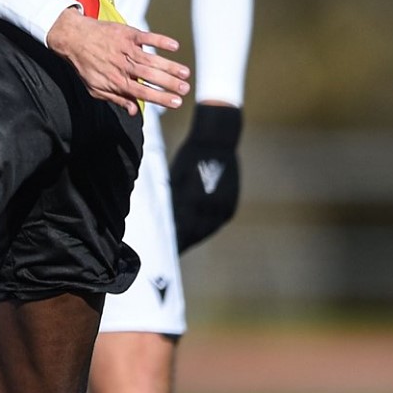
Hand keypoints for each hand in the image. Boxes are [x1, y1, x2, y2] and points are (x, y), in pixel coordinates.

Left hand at [44, 10, 189, 113]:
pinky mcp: (127, 33)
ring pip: (151, 59)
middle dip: (169, 83)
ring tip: (185, 73)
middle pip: (149, 76)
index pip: (142, 92)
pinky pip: (146, 37)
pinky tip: (174, 46)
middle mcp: (122, 66)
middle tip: (186, 88)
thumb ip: (117, 99)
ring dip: (169, 66)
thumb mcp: (96, 88)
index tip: (177, 102)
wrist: (73, 38)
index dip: (160, 98)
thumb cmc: (86, 66)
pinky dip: (160, 41)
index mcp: (116, 81)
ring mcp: (125, 49)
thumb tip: (134, 111)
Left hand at [169, 102, 241, 250]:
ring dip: (193, 238)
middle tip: (169, 251)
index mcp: (193, 199)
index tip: (162, 247)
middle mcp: (210, 206)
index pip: (180, 229)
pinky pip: (216, 223)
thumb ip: (172, 202)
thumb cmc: (189, 158)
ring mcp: (223, 207)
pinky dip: (206, 229)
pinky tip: (197, 234)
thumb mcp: (175, 179)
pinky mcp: (230, 206)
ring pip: (206, 231)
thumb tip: (165, 223)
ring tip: (182, 245)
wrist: (216, 142)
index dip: (171, 240)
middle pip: (193, 233)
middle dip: (181, 243)